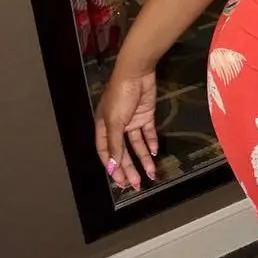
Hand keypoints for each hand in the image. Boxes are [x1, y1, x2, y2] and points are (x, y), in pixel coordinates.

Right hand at [95, 68, 158, 191]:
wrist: (136, 74)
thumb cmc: (120, 96)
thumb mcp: (115, 122)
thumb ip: (115, 145)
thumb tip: (111, 166)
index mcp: (103, 128)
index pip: (105, 152)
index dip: (112, 167)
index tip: (119, 181)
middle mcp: (117, 127)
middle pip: (122, 152)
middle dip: (129, 168)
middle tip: (135, 184)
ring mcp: (132, 121)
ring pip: (137, 145)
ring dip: (143, 158)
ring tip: (150, 173)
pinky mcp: (145, 116)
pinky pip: (148, 133)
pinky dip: (151, 142)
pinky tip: (154, 152)